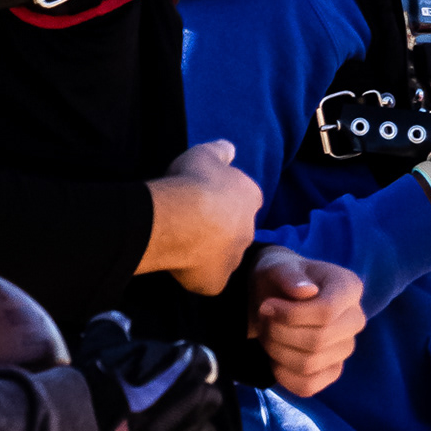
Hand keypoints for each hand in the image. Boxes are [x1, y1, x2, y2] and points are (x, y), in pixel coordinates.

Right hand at [145, 140, 262, 295]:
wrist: (180, 218)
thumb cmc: (193, 182)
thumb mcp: (205, 154)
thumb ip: (220, 151)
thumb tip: (230, 147)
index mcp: (250, 198)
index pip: (245, 201)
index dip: (225, 201)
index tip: (206, 199)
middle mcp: (249, 231)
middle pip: (236, 231)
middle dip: (219, 229)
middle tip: (192, 223)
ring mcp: (234, 259)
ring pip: (223, 257)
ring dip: (209, 252)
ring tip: (184, 243)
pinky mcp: (216, 282)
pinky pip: (208, 280)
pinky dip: (196, 275)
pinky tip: (180, 265)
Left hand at [251, 249, 365, 395]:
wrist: (275, 296)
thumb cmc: (280, 278)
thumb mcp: (278, 266)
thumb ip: (289, 274)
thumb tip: (307, 291)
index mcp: (349, 287)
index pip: (327, 312)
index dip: (290, 315)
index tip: (266, 307)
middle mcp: (355, 319)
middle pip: (318, 340)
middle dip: (279, 333)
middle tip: (263, 320)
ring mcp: (346, 348)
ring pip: (309, 364)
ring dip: (276, 351)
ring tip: (267, 334)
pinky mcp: (332, 371)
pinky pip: (308, 386)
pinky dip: (282, 375)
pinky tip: (274, 357)